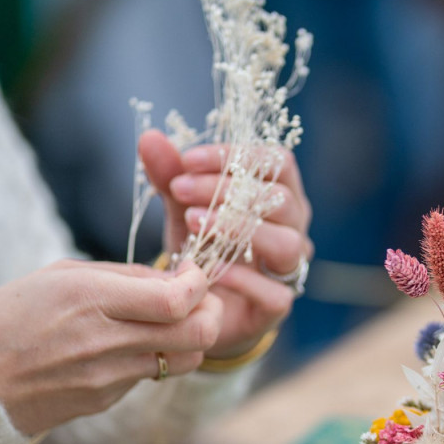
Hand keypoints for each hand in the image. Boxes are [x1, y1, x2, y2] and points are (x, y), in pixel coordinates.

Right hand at [0, 259, 221, 434]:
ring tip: (167, 322)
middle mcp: (105, 341)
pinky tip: (124, 345)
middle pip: (197, 335)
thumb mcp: (60, 276)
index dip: (200, 285)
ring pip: (184, 361)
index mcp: (91, 299)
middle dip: (211, 313)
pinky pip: (149, 376)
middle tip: (203, 301)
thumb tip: (178, 281)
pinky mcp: (105, 401)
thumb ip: (125, 277)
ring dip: (188, 339)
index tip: (195, 274)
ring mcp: (108, 377)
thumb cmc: (8, 316)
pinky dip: (152, 357)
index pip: (177, 300)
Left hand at [138, 131, 312, 358]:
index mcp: (280, 194)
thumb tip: (149, 138)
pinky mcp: (279, 305)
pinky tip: (208, 269)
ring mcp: (291, 268)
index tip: (189, 159)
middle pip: (280, 199)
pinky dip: (242, 279)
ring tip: (193, 223)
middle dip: (227, 190)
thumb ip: (170, 175)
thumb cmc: (200, 248)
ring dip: (238, 229)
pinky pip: (276, 292)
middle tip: (180, 190)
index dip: (237, 156)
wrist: (195, 306)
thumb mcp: (181, 208)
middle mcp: (294, 227)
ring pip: (287, 243)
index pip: (278, 162)